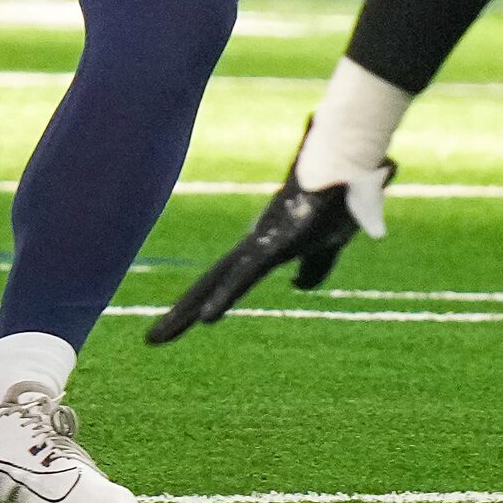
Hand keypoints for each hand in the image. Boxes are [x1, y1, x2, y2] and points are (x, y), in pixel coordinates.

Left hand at [146, 147, 391, 345]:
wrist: (352, 162)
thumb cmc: (341, 194)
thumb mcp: (327, 243)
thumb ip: (314, 265)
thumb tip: (298, 286)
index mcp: (264, 244)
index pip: (226, 277)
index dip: (203, 299)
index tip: (179, 323)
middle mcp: (255, 241)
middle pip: (211, 282)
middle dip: (181, 313)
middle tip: (151, 341)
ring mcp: (263, 240)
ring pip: (217, 281)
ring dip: (186, 312)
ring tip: (157, 340)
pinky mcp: (277, 240)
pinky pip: (246, 275)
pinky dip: (224, 297)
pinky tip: (206, 320)